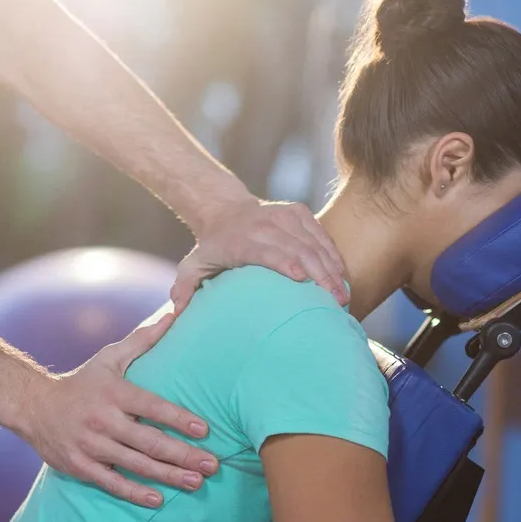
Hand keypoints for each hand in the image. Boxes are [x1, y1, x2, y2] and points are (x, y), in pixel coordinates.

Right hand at [14, 312, 218, 507]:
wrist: (32, 406)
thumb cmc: (81, 382)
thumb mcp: (109, 358)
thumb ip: (143, 340)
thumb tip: (173, 314)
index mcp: (115, 393)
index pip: (152, 407)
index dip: (179, 419)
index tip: (204, 430)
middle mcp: (104, 420)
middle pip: (150, 441)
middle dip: (184, 455)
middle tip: (212, 465)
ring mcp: (91, 445)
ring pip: (135, 464)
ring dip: (168, 475)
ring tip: (196, 483)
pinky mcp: (80, 466)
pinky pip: (112, 482)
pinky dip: (135, 493)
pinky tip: (158, 499)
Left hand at [172, 197, 347, 312]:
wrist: (226, 210)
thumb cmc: (213, 247)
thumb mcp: (193, 266)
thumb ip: (183, 288)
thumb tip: (176, 311)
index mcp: (243, 240)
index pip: (267, 251)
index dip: (285, 263)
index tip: (302, 280)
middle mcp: (266, 225)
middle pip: (298, 250)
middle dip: (320, 274)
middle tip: (336, 300)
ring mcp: (285, 216)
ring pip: (314, 243)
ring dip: (331, 268)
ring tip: (343, 293)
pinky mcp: (299, 212)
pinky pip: (321, 234)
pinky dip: (333, 254)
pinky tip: (342, 275)